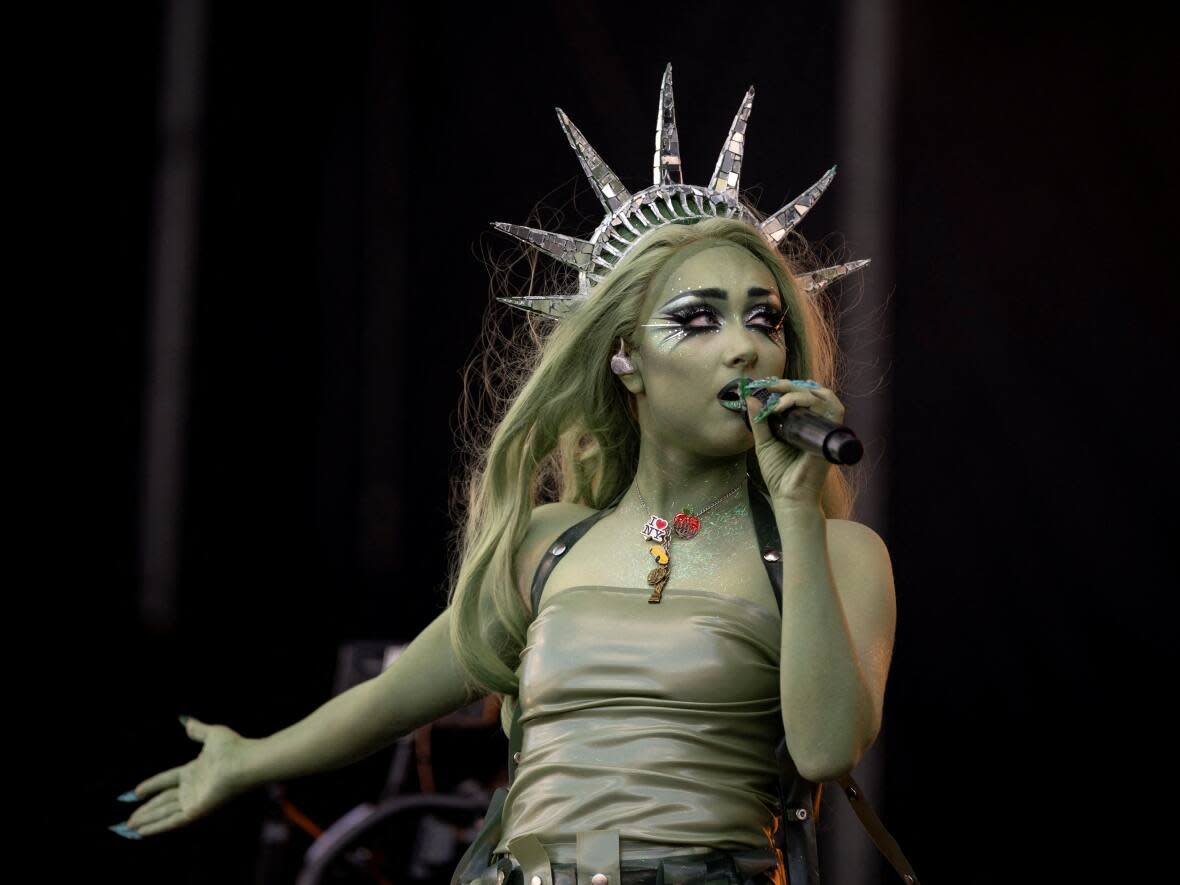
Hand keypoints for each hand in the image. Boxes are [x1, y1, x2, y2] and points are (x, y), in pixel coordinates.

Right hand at [111, 716, 251, 838]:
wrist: (246, 761)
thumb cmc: (234, 747)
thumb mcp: (211, 734)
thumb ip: (198, 730)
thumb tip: (186, 721)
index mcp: (194, 771)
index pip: (167, 781)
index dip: (151, 787)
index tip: (135, 793)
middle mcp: (193, 788)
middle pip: (162, 802)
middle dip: (145, 811)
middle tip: (126, 820)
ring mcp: (194, 801)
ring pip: (163, 813)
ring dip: (146, 821)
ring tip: (128, 827)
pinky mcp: (196, 812)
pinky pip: (172, 821)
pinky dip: (157, 827)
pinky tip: (142, 832)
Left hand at [743, 377, 845, 509]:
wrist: (788, 496)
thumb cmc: (779, 473)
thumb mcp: (764, 442)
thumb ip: (758, 420)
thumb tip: (749, 397)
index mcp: (803, 423)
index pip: (803, 395)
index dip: (787, 386)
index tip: (766, 385)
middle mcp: (816, 424)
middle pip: (813, 392)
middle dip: (791, 385)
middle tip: (771, 386)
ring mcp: (825, 429)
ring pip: (824, 397)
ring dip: (800, 392)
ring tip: (780, 399)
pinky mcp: (830, 437)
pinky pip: (833, 411)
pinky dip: (813, 401)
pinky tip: (790, 405)